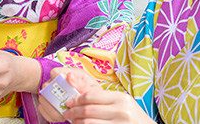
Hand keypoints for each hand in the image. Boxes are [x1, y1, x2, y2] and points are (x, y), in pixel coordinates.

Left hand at [40, 68, 154, 123]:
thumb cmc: (132, 115)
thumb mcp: (120, 101)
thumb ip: (99, 95)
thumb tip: (71, 79)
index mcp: (121, 98)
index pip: (92, 96)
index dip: (77, 99)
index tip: (69, 102)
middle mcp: (121, 111)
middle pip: (88, 110)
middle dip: (73, 111)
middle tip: (66, 113)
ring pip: (88, 122)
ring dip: (77, 122)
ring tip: (73, 121)